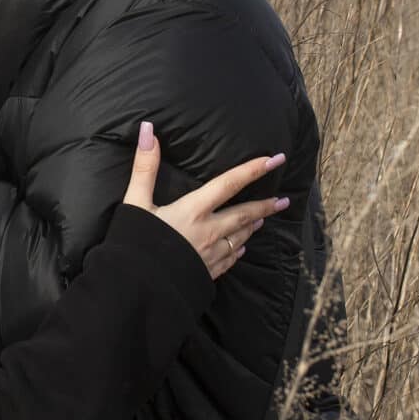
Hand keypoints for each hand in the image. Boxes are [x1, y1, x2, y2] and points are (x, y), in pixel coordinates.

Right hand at [123, 122, 288, 278]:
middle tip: (283, 201)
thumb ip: (144, 167)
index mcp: (194, 210)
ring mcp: (211, 255)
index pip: (229, 183)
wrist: (138, 289)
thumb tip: (147, 130)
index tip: (276, 159)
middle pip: (244, 214)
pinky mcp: (207, 273)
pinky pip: (230, 259)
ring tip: (262, 219)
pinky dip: (238, 250)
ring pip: (240, 237)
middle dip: (265, 206)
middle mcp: (209, 231)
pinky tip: (241, 249)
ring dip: (252, 226)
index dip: (253, 169)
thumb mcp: (136, 202)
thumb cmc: (135, 244)